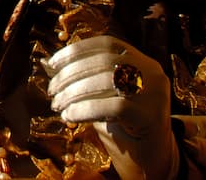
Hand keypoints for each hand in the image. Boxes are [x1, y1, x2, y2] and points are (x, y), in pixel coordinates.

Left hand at [46, 35, 176, 179]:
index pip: (107, 43)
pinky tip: (70, 116)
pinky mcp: (151, 117)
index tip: (53, 64)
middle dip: (71, 74)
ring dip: (74, 92)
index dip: (77, 51)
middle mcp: (152, 72)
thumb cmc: (124, 128)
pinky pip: (112, 107)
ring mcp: (155, 94)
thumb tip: (50, 66)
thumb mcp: (104, 98)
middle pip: (104, 61)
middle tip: (52, 91)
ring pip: (107, 81)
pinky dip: (85, 109)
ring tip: (59, 105)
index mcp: (143, 61)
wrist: (152, 161)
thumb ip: (86, 80)